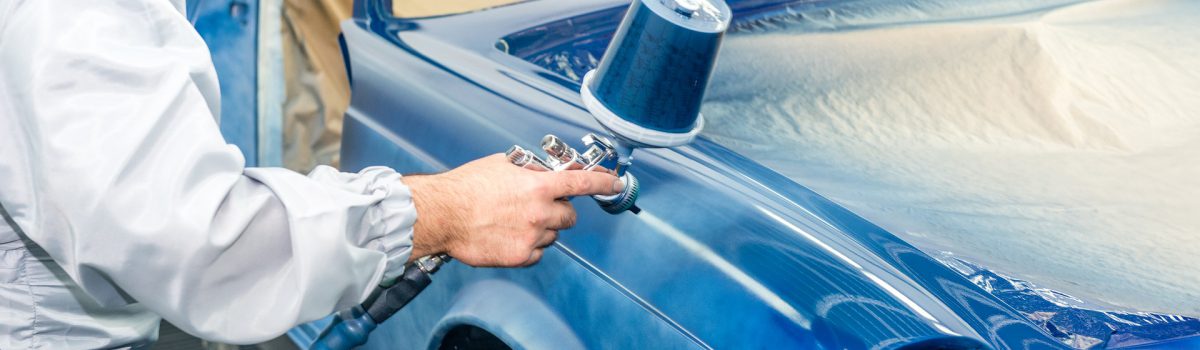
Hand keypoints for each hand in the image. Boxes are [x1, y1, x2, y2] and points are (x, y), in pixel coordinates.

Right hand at [403, 154, 621, 266]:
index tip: (614, 184)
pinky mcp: (520, 256)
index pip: (583, 183)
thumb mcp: (503, 165)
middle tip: (539, 206)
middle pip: (570, 215)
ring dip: (542, 228)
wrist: (442, 214)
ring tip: (514, 220)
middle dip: (560, 210)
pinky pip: (538, 252)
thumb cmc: (467, 187)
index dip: (603, 183)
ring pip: (553, 234)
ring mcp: (532, 236)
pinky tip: (510, 235)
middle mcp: (539, 212)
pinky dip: (530, 246)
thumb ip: (532, 170)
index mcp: (538, 186)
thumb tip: (550, 171)